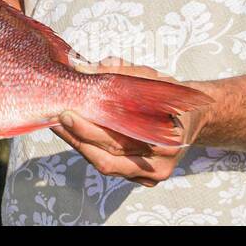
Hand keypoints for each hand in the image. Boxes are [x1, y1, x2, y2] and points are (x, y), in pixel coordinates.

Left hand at [52, 57, 208, 186]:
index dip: (89, 130)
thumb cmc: (168, 93)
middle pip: (109, 155)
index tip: (66, 113)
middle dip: (77, 137)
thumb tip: (81, 68)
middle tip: (55, 117)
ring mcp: (151, 174)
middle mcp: (159, 162)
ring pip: (106, 164)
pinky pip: (110, 166)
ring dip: (78, 145)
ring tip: (57, 125)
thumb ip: (118, 71)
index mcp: (167, 138)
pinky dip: (89, 150)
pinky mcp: (143, 178)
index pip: (119, 140)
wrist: (191, 116)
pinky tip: (73, 134)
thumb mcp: (148, 76)